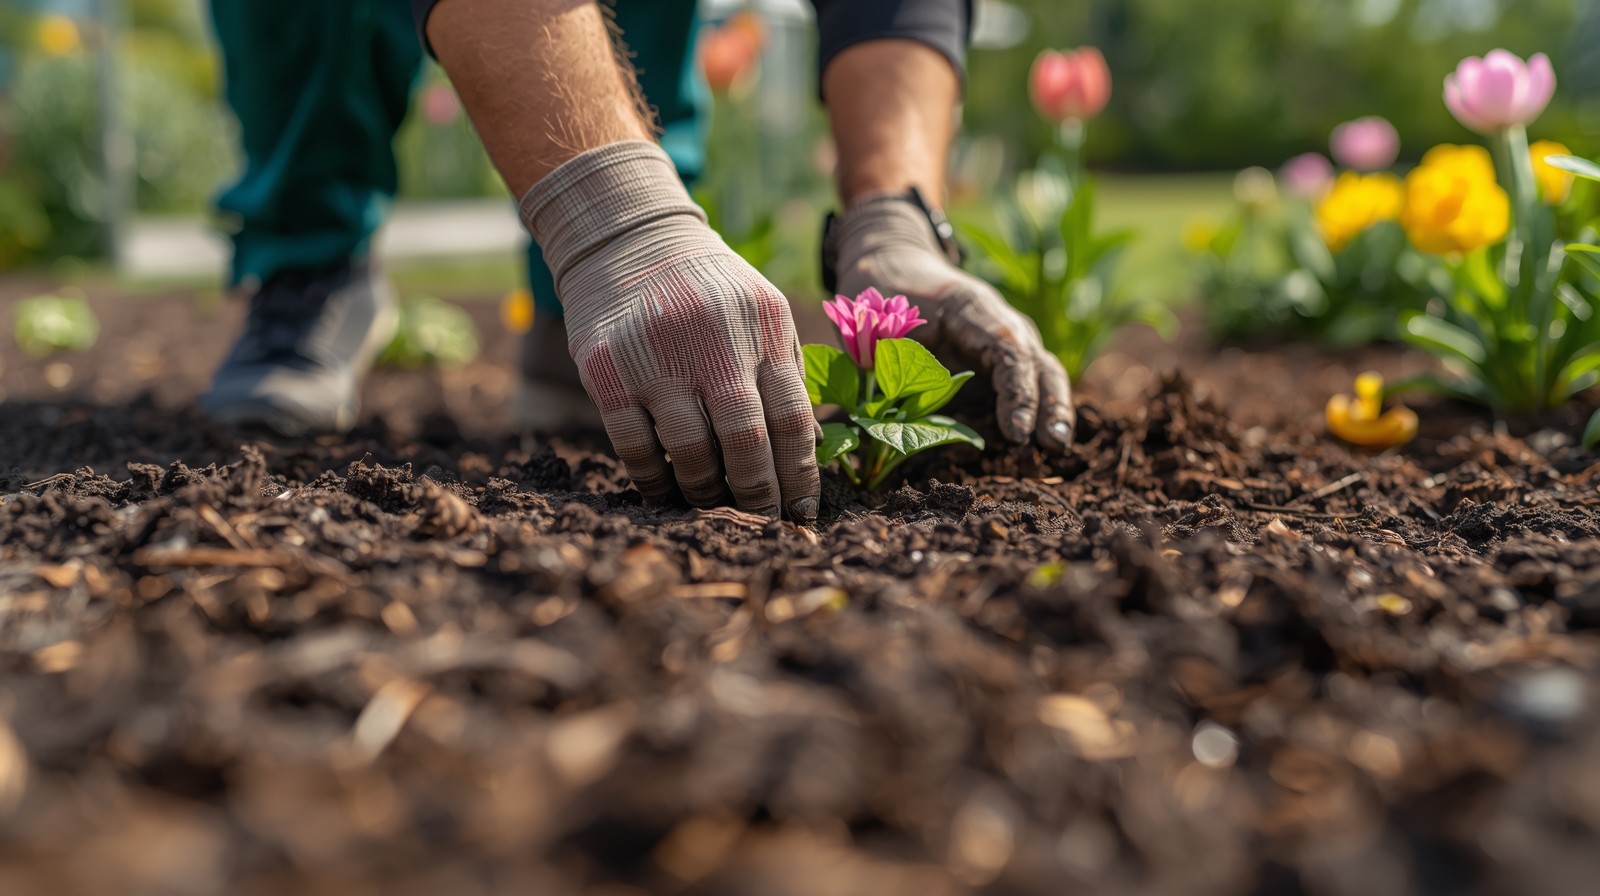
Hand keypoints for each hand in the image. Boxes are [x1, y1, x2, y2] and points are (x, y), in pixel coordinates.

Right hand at [520, 142, 819, 520]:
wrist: (629, 238)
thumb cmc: (710, 290)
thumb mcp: (761, 311)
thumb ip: (785, 372)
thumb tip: (810, 455)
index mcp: (764, 327)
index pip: (793, 419)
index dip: (800, 477)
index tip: (803, 512)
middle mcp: (712, 340)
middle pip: (745, 441)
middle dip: (759, 495)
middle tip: (763, 522)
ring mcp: (655, 355)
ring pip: (690, 452)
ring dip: (706, 492)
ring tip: (715, 505)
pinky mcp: (606, 369)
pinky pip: (634, 448)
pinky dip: (654, 481)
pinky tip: (667, 492)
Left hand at [829, 193, 1074, 451]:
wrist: (897, 269)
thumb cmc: (885, 298)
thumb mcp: (878, 326)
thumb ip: (889, 365)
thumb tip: (889, 416)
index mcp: (973, 308)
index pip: (1009, 350)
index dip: (1017, 393)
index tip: (1017, 432)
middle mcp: (1001, 321)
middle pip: (1039, 362)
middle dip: (1051, 404)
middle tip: (1054, 445)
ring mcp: (1008, 338)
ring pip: (1044, 373)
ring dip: (1053, 410)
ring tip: (1055, 449)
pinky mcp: (1003, 358)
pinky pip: (1030, 383)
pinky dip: (1038, 411)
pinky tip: (1040, 444)